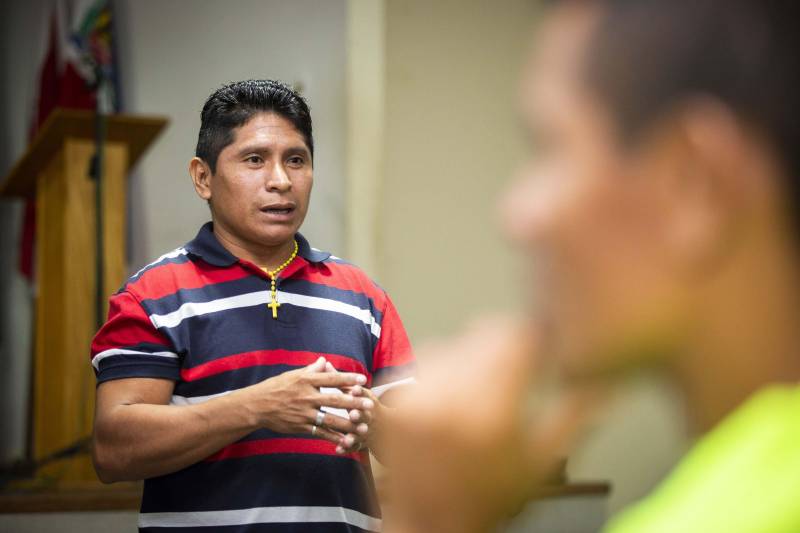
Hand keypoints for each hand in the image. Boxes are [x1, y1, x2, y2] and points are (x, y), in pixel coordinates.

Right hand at [236, 357, 373, 445]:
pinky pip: (320, 433)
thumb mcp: (293, 374)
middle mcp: (306, 396)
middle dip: (353, 402)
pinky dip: (334, 438)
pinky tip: (347, 441)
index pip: (330, 378)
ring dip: (348, 424)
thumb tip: (325, 360)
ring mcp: (304, 413)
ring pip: (330, 419)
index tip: (363, 378)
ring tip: (363, 426)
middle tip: (369, 404)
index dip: (347, 378)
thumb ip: (311, 369)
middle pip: (334, 399)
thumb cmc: (276, 387)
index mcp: (306, 380)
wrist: (257, 406)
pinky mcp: (300, 427)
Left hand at [380, 317, 602, 532]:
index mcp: (491, 409)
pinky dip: (445, 370)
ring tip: (483, 392)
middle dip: (506, 345)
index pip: (514, 335)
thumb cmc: (490, 496)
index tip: (545, 346)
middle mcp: (448, 394)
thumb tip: (603, 378)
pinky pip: (428, 360)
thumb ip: (576, 412)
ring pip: (456, 343)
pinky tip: (453, 399)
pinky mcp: (396, 397)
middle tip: (519, 369)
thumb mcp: (542, 459)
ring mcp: (417, 394)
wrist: (429, 521)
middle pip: (484, 333)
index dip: (535, 335)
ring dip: (474, 356)